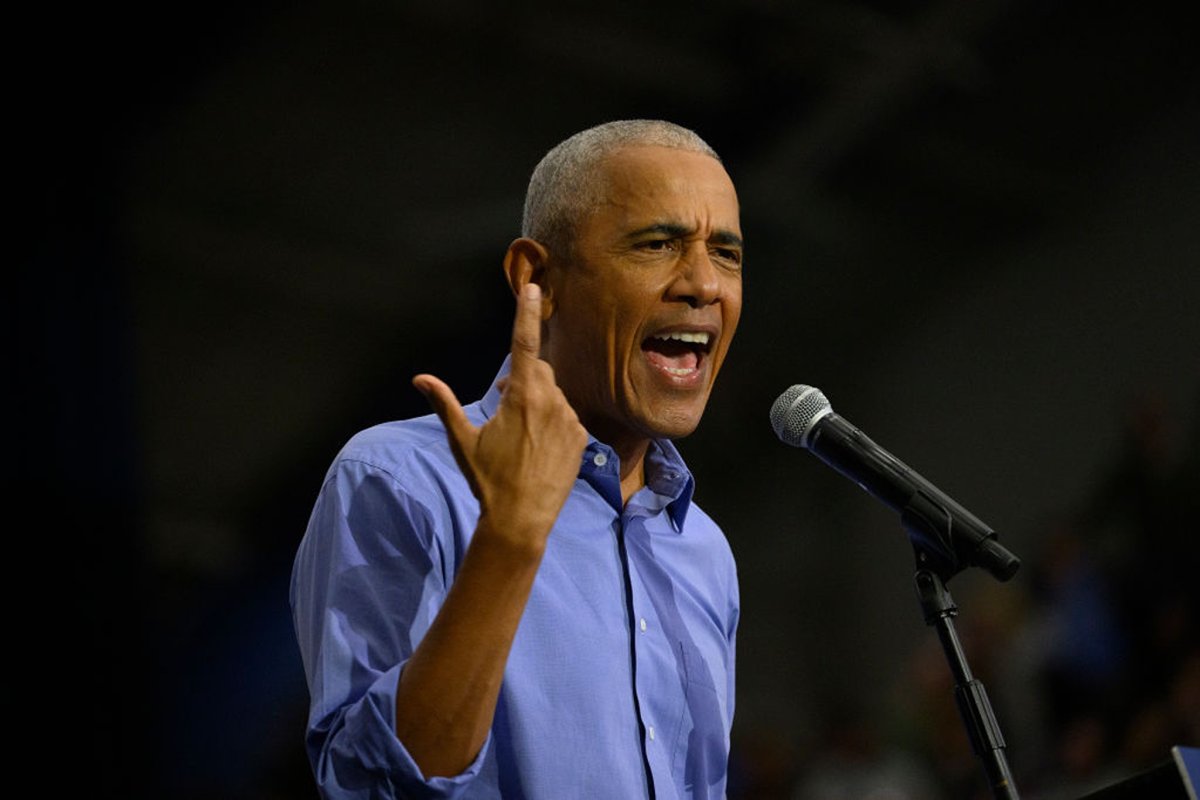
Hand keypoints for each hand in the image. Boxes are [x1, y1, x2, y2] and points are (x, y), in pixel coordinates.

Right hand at [413, 283, 587, 550]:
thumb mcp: (462, 440)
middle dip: (523, 378)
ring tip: (521, 435)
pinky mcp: (581, 437)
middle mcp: (550, 401)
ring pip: (553, 394)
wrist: (521, 519)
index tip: (534, 287)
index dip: (527, 312)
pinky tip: (539, 448)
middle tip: (504, 404)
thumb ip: (444, 404)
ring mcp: (569, 419)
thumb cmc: (487, 479)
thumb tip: (420, 378)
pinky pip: (566, 417)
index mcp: (520, 396)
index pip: (524, 343)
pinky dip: (554, 423)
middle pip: (539, 370)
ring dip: (538, 402)